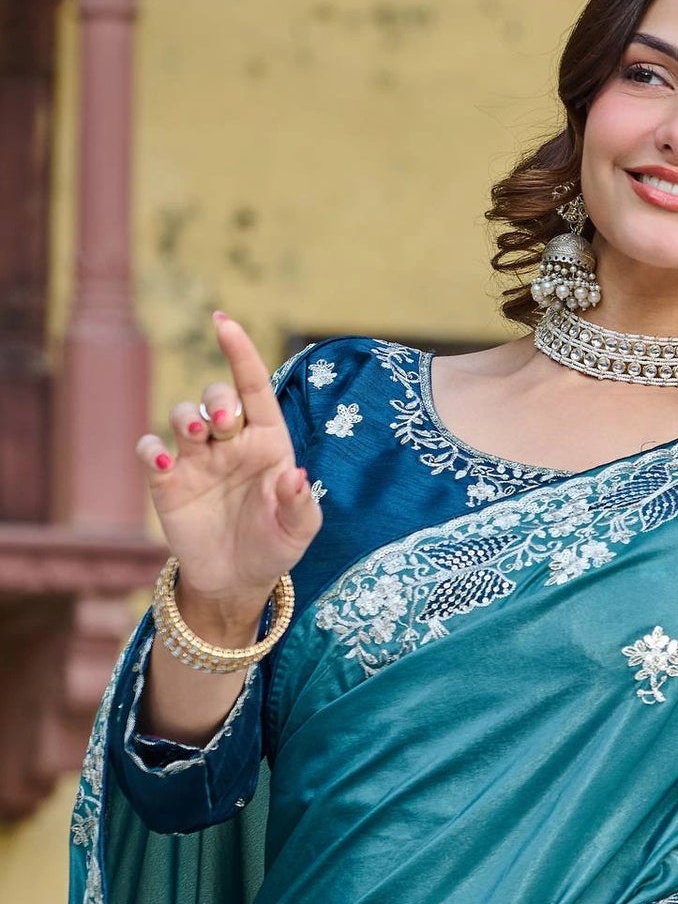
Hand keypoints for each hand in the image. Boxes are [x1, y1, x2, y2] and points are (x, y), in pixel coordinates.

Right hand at [136, 312, 320, 638]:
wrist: (236, 581)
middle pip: (217, 398)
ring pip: (182, 416)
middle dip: (217, 399)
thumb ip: (301, 505)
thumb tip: (297, 477)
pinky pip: (151, 451)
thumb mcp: (298, 532)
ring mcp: (196, 458)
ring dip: (186, 418)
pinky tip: (165, 460)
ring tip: (195, 436)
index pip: (254, 388)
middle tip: (222, 421)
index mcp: (267, 443)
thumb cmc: (274, 548)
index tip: (223, 322)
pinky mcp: (168, 480)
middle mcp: (230, 443)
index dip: (240, 353)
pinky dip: (152, 448)